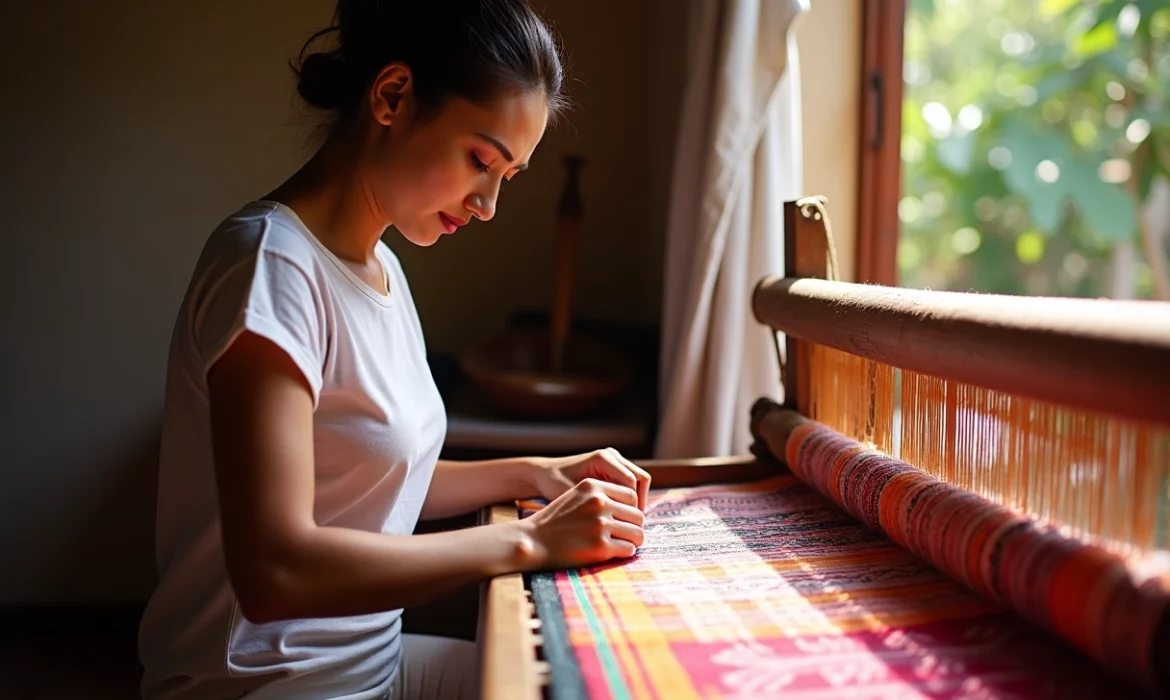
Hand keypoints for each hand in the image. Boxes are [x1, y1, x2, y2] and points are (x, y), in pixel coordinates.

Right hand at [519, 478, 644, 568]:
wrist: (533, 541)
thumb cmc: (555, 521)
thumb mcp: (576, 495)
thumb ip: (601, 495)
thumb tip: (633, 506)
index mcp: (594, 486)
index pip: (631, 494)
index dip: (631, 509)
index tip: (625, 519)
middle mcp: (599, 502)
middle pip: (637, 514)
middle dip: (635, 526)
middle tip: (628, 535)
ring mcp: (600, 524)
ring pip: (637, 533)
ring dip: (634, 541)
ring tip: (625, 544)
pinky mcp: (600, 546)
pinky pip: (629, 549)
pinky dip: (625, 552)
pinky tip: (615, 553)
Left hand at [531, 448, 651, 511]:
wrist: (545, 473)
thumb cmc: (554, 483)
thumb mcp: (571, 494)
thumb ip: (590, 504)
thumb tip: (611, 519)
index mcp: (602, 459)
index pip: (631, 482)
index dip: (632, 504)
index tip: (626, 523)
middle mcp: (611, 455)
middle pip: (641, 479)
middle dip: (638, 502)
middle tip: (632, 524)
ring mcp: (614, 460)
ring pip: (640, 480)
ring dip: (636, 500)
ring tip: (627, 520)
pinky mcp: (614, 467)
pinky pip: (631, 483)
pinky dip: (630, 498)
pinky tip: (621, 514)